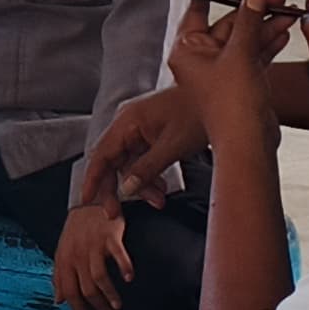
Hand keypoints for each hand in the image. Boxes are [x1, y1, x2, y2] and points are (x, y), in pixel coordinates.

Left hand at [50, 198, 137, 309]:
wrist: (89, 200)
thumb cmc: (76, 230)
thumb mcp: (63, 252)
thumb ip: (59, 277)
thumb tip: (58, 300)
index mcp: (64, 260)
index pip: (69, 291)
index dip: (78, 309)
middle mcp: (77, 254)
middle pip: (86, 289)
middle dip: (97, 307)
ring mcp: (93, 245)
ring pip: (100, 278)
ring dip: (109, 295)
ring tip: (116, 305)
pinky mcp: (109, 236)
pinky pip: (118, 256)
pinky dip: (125, 269)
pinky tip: (129, 278)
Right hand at [81, 82, 206, 209]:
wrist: (222, 97)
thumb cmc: (198, 114)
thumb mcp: (173, 146)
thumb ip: (147, 168)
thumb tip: (126, 189)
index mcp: (128, 121)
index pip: (101, 154)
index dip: (92, 179)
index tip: (86, 200)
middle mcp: (128, 122)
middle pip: (112, 161)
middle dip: (118, 188)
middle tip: (117, 213)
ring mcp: (139, 127)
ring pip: (128, 163)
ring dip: (140, 184)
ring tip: (159, 200)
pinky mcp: (151, 132)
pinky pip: (141, 158)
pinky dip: (148, 174)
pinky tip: (161, 187)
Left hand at [169, 0, 298, 147]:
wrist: (249, 141)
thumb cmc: (232, 104)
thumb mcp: (240, 53)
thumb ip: (248, 19)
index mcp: (187, 51)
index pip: (195, 13)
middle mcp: (201, 61)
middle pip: (227, 25)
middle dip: (252, 10)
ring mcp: (222, 72)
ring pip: (244, 39)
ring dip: (265, 25)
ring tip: (286, 10)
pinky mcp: (241, 82)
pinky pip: (254, 55)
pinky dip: (268, 43)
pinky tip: (283, 30)